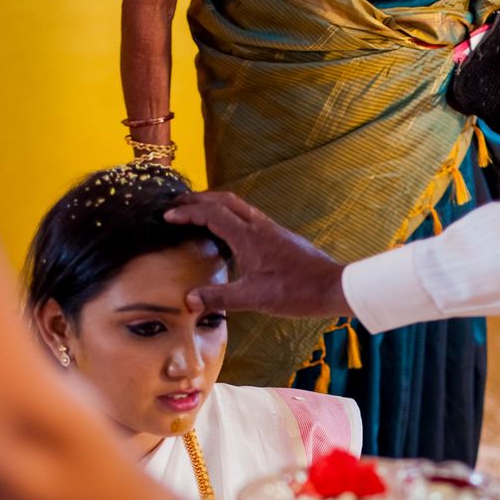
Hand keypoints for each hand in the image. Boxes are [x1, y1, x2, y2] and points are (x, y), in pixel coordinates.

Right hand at [163, 191, 349, 318]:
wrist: (332, 287)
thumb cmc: (296, 291)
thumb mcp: (254, 298)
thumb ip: (219, 299)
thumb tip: (188, 301)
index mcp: (249, 236)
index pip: (211, 214)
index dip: (187, 212)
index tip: (167, 215)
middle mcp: (259, 226)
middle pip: (224, 200)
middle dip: (197, 199)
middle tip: (177, 204)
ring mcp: (271, 230)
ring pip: (237, 206)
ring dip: (214, 204)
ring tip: (197, 212)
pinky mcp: (279, 237)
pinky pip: (248, 216)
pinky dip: (229, 215)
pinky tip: (228, 232)